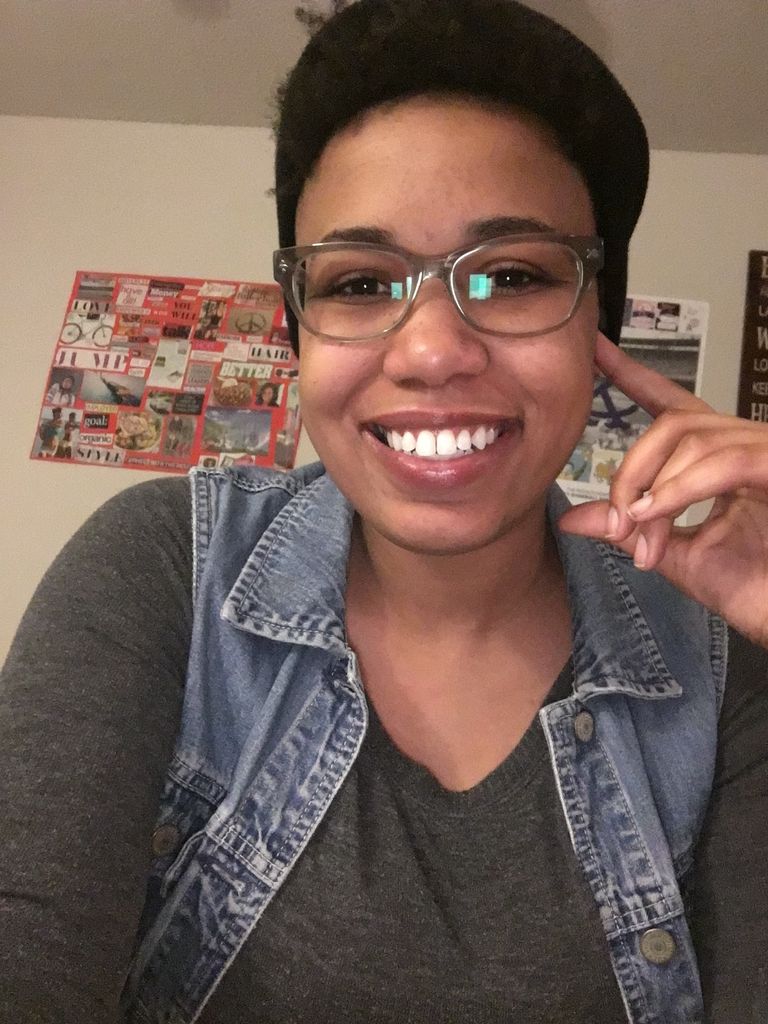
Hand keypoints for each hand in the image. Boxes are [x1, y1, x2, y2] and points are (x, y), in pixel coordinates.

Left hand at [559, 333, 767, 647]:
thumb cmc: (752, 589)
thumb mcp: (674, 556)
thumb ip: (629, 530)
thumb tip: (572, 520)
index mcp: (719, 458)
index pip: (672, 405)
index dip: (634, 375)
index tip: (596, 351)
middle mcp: (745, 444)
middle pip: (673, 421)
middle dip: (632, 468)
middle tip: (617, 517)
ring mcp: (766, 451)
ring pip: (692, 437)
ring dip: (654, 488)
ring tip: (640, 530)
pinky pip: (725, 461)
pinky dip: (682, 487)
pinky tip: (656, 511)